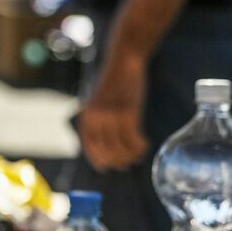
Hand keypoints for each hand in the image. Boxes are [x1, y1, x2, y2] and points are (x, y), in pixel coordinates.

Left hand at [78, 50, 149, 171]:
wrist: (123, 62)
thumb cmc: (114, 84)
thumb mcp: (100, 104)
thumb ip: (100, 124)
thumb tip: (110, 149)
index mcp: (86, 117)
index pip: (90, 148)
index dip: (99, 161)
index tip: (108, 168)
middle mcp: (96, 118)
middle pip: (107, 152)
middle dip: (119, 161)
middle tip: (130, 161)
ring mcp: (111, 116)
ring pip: (121, 148)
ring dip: (132, 155)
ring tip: (140, 152)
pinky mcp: (127, 113)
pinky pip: (134, 139)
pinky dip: (140, 146)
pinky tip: (145, 144)